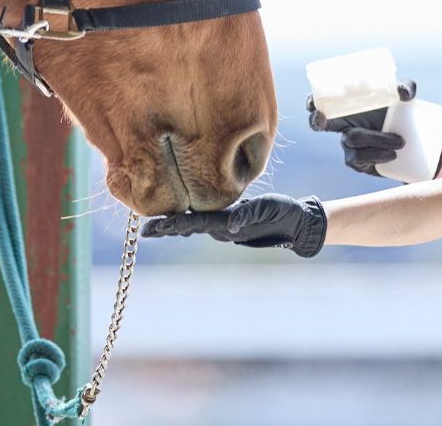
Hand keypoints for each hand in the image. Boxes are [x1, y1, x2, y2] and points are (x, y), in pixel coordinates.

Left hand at [141, 193, 326, 257]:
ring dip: (174, 225)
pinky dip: (189, 221)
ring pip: (195, 225)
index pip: (192, 223)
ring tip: (154, 226)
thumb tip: (231, 226)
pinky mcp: (232, 221)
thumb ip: (248, 215)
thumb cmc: (283, 212)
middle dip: (166, 228)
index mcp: (226, 223)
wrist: (297, 223)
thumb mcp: (266, 209)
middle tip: (144, 232)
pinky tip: (179, 221)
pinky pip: (206, 221)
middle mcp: (222, 227)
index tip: (150, 229)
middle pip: (188, 226)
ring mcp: (226, 226)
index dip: (171, 225)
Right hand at [306, 80, 415, 177]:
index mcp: (349, 108)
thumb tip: (402, 93)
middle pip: (319, 123)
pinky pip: (358, 158)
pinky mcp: (357, 163)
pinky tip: (392, 155)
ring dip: (376, 138)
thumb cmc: (401, 115)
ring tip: (399, 142)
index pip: (324, 103)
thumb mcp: (405, 97)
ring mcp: (348, 145)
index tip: (313, 103)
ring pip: (351, 138)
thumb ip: (406, 87)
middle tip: (321, 119)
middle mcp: (344, 126)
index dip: (313, 103)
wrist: (415, 145)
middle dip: (315, 120)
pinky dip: (377, 155)